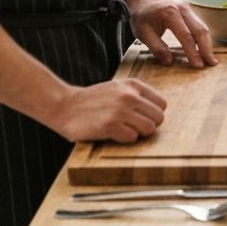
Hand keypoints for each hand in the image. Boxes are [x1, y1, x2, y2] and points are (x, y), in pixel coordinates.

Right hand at [49, 78, 166, 143]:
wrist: (64, 105)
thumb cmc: (93, 100)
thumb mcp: (118, 88)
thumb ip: (137, 95)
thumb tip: (158, 111)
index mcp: (133, 85)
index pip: (162, 104)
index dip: (153, 114)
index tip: (142, 118)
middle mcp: (129, 96)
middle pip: (158, 118)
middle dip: (148, 126)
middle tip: (134, 128)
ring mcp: (120, 111)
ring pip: (148, 128)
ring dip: (138, 134)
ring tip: (124, 131)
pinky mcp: (109, 126)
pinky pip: (132, 138)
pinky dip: (125, 140)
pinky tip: (113, 134)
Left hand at [127, 0, 217, 68]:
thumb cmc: (141, 16)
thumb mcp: (142, 33)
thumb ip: (156, 47)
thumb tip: (169, 62)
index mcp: (170, 13)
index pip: (185, 35)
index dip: (192, 51)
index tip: (198, 65)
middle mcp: (182, 9)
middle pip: (200, 29)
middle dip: (207, 48)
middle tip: (212, 63)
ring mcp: (188, 8)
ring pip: (202, 27)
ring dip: (208, 43)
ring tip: (212, 58)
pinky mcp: (190, 11)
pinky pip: (199, 25)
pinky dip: (203, 38)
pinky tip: (205, 48)